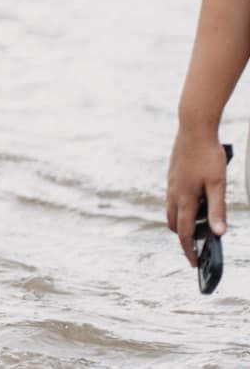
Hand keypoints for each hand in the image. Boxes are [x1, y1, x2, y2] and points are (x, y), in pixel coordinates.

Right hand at [168, 126, 231, 263]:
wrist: (193, 127)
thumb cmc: (208, 155)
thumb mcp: (219, 185)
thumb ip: (218, 210)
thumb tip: (219, 234)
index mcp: (185, 198)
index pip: (185, 232)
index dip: (189, 250)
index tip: (193, 263)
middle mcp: (174, 193)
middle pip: (174, 224)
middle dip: (184, 238)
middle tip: (198, 246)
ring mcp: (171, 183)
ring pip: (171, 211)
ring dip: (182, 222)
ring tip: (199, 226)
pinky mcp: (172, 175)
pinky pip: (172, 198)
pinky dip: (181, 208)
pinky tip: (195, 202)